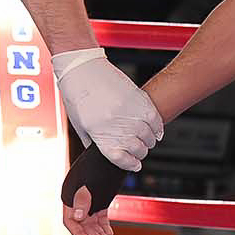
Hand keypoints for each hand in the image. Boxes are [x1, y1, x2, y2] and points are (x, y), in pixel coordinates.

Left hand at [51, 49, 161, 170]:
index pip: (121, 158)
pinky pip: (154, 119)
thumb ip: (94, 142)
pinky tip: (155, 131)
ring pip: (148, 135)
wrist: (81, 69)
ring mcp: (127, 110)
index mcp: (98, 133)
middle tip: (141, 151)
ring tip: (147, 141)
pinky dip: (158, 128)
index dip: (130, 164)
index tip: (135, 165)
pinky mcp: (136, 98)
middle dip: (141, 153)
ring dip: (150, 141)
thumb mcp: (80, 125)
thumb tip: (104, 155)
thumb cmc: (77, 96)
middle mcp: (115, 124)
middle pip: (137, 148)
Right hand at [60, 143, 129, 234]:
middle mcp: (77, 203)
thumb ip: (82, 199)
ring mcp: (88, 203)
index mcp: (69, 197)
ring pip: (92, 225)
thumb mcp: (87, 181)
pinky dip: (105, 229)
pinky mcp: (99, 203)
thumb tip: (77, 217)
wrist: (110, 154)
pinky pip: (100, 220)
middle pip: (83, 226)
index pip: (70, 221)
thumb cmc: (95, 165)